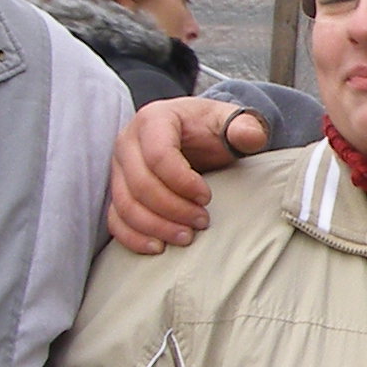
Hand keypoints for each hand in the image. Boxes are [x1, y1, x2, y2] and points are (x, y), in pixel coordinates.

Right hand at [106, 98, 269, 253]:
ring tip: (187, 237)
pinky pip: (115, 219)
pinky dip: (133, 237)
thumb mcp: (229, 121)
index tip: (207, 197)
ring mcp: (118, 169)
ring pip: (125, 205)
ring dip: (156, 227)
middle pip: (140, 184)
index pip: (158, 155)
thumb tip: (251, 136)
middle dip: (173, 209)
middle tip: (202, 222)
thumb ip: (245, 127)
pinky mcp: (118, 191)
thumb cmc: (210, 129)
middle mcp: (127, 142)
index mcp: (154, 119)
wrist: (194, 135)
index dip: (183, 182)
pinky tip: (158, 247)